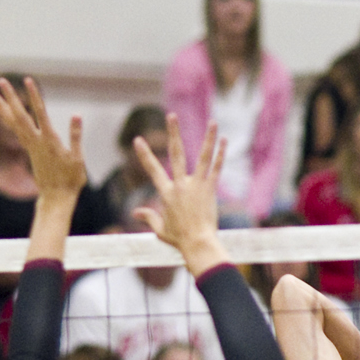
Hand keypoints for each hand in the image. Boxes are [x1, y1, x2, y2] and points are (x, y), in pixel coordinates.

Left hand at [0, 77, 86, 206]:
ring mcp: (30, 146)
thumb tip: (76, 115)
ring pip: (14, 122)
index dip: (34, 96)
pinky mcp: (29, 150)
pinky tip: (1, 111)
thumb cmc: (71, 180)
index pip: (41, 113)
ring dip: (2, 106)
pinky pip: (15, 130)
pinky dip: (7, 119)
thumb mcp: (78, 159)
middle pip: (20, 115)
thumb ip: (75, 136)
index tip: (28, 80)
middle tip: (1, 81)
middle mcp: (36, 141)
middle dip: (11, 97)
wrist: (56, 198)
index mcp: (49, 141)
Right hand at [133, 116, 224, 268]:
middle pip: (176, 154)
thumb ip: (148, 217)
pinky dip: (220, 154)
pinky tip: (224, 140)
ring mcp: (197, 186)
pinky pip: (216, 168)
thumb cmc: (179, 239)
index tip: (138, 140)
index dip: (145, 155)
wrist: (198, 244)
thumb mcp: (160, 229)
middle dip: (173, 133)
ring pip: (202, 157)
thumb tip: (135, 212)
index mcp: (166, 193)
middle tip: (171, 115)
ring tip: (213, 122)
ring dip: (208, 138)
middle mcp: (181, 185)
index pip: (153, 170)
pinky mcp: (210, 190)